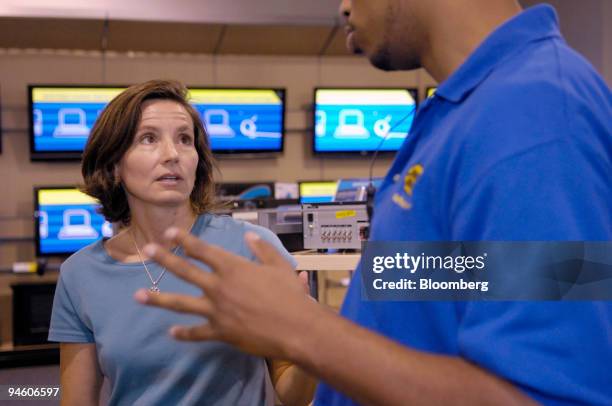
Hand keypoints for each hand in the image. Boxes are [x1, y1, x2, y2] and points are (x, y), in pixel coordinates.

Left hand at [134, 228, 322, 359]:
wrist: (296, 328)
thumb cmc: (290, 295)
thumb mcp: (279, 266)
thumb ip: (262, 249)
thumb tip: (249, 235)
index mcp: (233, 268)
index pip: (203, 250)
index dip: (184, 240)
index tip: (169, 233)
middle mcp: (219, 286)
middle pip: (185, 271)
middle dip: (165, 259)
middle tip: (148, 250)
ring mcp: (217, 310)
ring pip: (181, 303)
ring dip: (158, 298)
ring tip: (138, 296)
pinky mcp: (221, 332)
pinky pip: (197, 333)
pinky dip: (183, 333)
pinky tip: (171, 332)